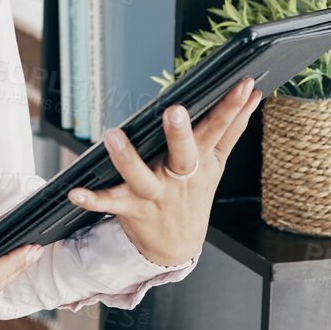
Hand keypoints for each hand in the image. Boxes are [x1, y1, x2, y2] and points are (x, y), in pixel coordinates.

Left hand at [67, 76, 262, 266]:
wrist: (178, 244)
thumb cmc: (194, 193)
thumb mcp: (218, 162)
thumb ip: (233, 128)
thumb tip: (255, 95)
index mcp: (201, 160)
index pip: (219, 128)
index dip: (231, 106)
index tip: (243, 84)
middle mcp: (179, 176)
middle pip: (183, 154)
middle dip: (179, 133)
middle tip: (174, 110)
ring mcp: (155, 194)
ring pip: (141, 176)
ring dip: (126, 158)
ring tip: (113, 136)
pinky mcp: (132, 209)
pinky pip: (109, 203)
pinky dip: (92, 199)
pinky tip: (75, 191)